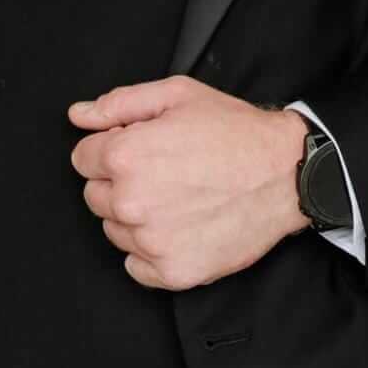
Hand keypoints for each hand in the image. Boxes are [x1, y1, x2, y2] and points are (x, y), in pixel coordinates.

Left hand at [68, 78, 310, 290]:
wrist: (288, 174)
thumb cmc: (236, 132)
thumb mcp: (177, 96)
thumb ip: (119, 104)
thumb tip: (78, 116)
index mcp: (124, 156)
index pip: (83, 159)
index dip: (111, 151)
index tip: (143, 151)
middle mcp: (131, 201)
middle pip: (95, 196)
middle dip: (120, 183)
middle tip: (165, 174)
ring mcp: (151, 241)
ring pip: (115, 230)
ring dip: (136, 218)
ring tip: (179, 199)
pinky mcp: (172, 271)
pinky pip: (136, 266)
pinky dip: (151, 252)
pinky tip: (180, 229)